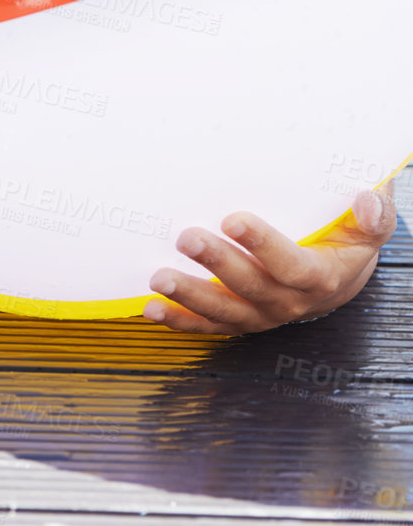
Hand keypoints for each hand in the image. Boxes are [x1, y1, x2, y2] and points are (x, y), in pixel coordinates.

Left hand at [145, 185, 397, 333]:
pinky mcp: (236, 319)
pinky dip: (179, 320)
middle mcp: (288, 302)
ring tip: (159, 278)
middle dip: (217, 263)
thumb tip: (366, 200)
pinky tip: (151, 308)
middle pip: (250, 287)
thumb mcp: (369, 227)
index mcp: (319, 278)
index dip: (263, 245)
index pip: (290, 264)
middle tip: (186, 238)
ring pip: (224, 312)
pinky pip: (207, 325)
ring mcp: (259, 315)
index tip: (233, 219)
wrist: (337, 278)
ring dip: (189, 297)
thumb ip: (375, 215)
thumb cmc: (346, 243)